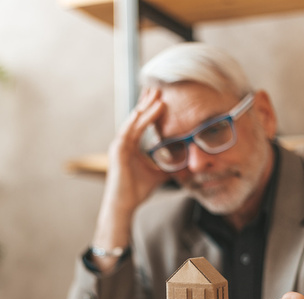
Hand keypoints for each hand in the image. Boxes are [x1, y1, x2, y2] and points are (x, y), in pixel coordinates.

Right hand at [91, 88, 169, 271]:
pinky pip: (129, 131)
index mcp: (130, 146)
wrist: (124, 205)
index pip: (141, 123)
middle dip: (147, 102)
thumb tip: (185, 164)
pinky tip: (147, 110)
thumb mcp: (158, 175)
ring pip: (134, 121)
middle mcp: (122, 142)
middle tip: (159, 87)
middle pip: (136, 117)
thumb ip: (168, 166)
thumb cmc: (136, 192)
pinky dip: (139, 120)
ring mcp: (119, 145)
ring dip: (145, 108)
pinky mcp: (118, 151)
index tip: (162, 98)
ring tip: (157, 96)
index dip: (150, 110)